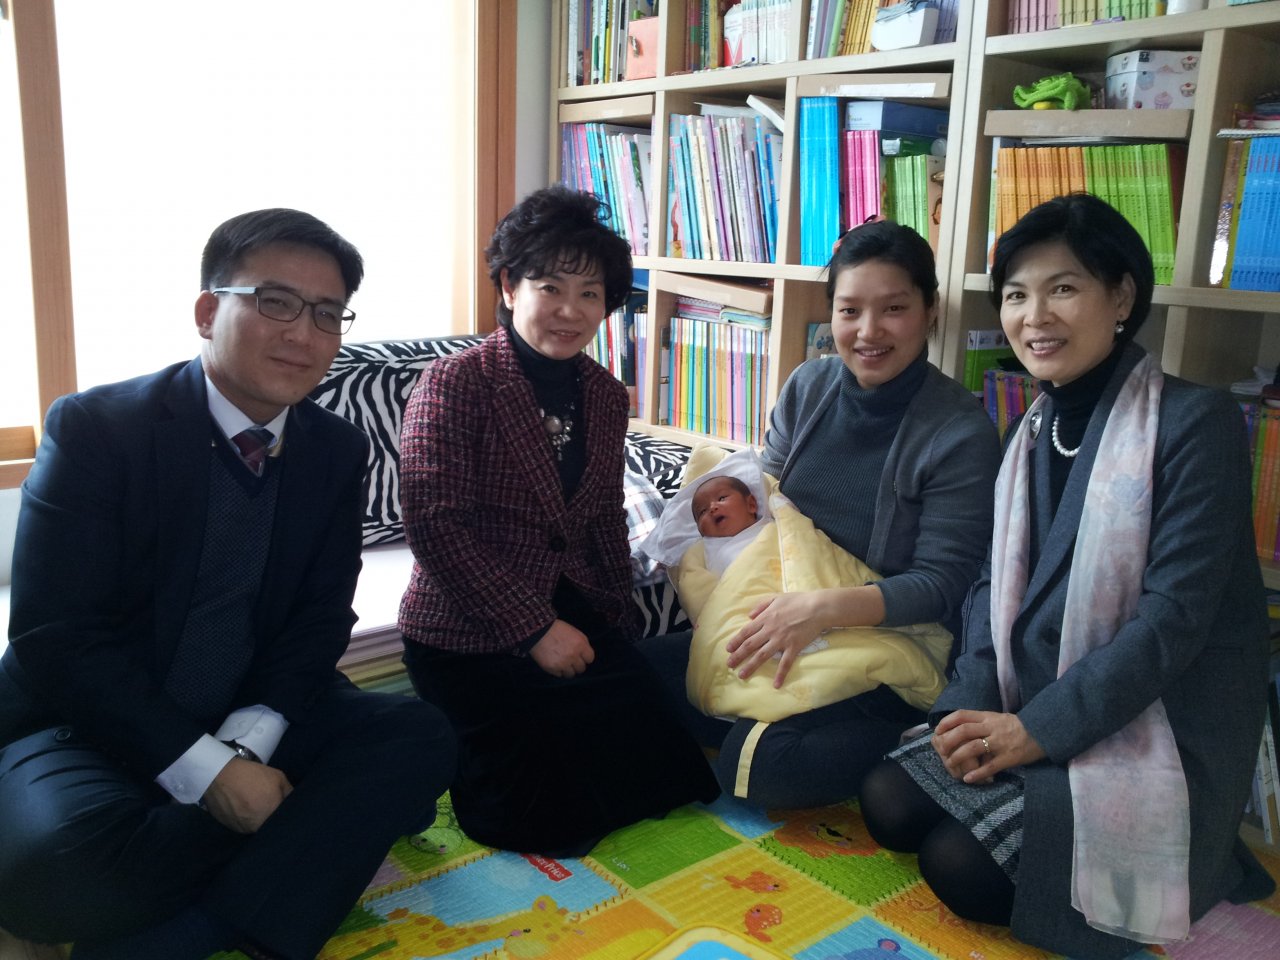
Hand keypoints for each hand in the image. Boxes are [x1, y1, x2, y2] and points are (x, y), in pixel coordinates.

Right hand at [202, 757, 292, 833]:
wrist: (220, 774)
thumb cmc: (252, 774)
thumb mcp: (278, 778)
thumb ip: (290, 793)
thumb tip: (295, 803)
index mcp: (271, 814)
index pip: (284, 821)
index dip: (286, 815)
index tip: (284, 808)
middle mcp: (257, 826)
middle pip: (271, 827)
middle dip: (272, 818)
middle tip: (269, 805)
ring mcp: (242, 829)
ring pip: (257, 828)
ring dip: (259, 820)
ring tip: (255, 805)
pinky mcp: (231, 828)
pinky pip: (244, 827)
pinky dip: (246, 820)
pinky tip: (244, 807)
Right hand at [530, 619, 595, 677]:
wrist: (537, 631)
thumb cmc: (556, 629)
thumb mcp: (574, 632)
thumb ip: (582, 643)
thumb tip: (585, 654)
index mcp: (580, 644)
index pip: (590, 659)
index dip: (585, 658)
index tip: (581, 657)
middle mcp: (573, 655)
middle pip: (581, 668)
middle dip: (577, 665)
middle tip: (571, 661)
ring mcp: (563, 663)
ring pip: (571, 674)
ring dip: (568, 670)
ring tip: (562, 663)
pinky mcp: (553, 668)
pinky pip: (559, 675)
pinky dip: (558, 670)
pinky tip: (554, 663)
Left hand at [725, 593, 822, 687]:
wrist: (817, 608)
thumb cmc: (798, 601)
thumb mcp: (776, 598)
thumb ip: (761, 606)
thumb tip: (749, 616)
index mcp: (765, 618)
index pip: (746, 632)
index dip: (736, 641)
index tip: (728, 649)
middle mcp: (770, 630)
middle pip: (750, 645)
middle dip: (738, 656)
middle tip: (729, 665)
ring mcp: (781, 640)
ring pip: (762, 655)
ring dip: (751, 666)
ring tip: (741, 675)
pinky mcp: (794, 647)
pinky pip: (785, 663)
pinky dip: (780, 674)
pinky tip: (776, 685)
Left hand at [931, 709, 1045, 783]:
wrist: (1043, 732)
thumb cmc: (1016, 727)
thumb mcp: (997, 718)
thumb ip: (980, 722)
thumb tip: (957, 728)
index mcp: (988, 717)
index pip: (962, 715)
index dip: (947, 722)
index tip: (937, 731)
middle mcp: (992, 728)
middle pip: (964, 731)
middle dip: (948, 741)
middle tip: (941, 751)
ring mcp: (1000, 743)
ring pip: (973, 748)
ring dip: (958, 757)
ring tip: (950, 765)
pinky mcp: (1009, 758)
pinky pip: (990, 766)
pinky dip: (977, 774)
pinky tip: (968, 779)